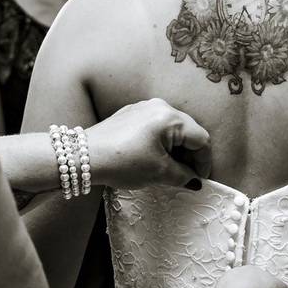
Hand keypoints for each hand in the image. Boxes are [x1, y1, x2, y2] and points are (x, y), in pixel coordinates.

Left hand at [86, 98, 210, 189]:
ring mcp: (142, 108)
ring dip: (175, 150)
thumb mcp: (158, 173)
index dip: (204, 162)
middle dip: (190, 155)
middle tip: (187, 176)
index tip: (200, 179)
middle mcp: (158, 106)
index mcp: (170, 117)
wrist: (83, 157)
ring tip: (169, 171)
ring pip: (171, 129)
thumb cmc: (122, 162)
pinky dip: (160, 143)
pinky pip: (154, 127)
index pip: (200, 139)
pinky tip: (153, 160)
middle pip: (187, 131)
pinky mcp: (129, 114)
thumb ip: (183, 176)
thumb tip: (193, 180)